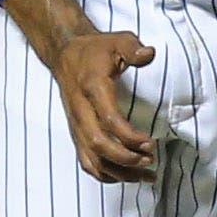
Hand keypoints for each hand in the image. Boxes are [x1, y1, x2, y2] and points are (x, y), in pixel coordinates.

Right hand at [50, 28, 157, 180]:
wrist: (66, 55)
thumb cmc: (95, 50)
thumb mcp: (117, 40)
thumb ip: (133, 48)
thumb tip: (149, 54)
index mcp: (92, 88)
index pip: (109, 120)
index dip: (130, 136)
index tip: (151, 143)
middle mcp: (81, 111)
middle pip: (98, 145)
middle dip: (126, 159)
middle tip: (151, 161)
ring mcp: (76, 125)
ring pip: (92, 159)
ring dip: (119, 173)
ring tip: (146, 176)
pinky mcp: (76, 133)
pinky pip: (87, 162)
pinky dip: (105, 175)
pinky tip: (127, 176)